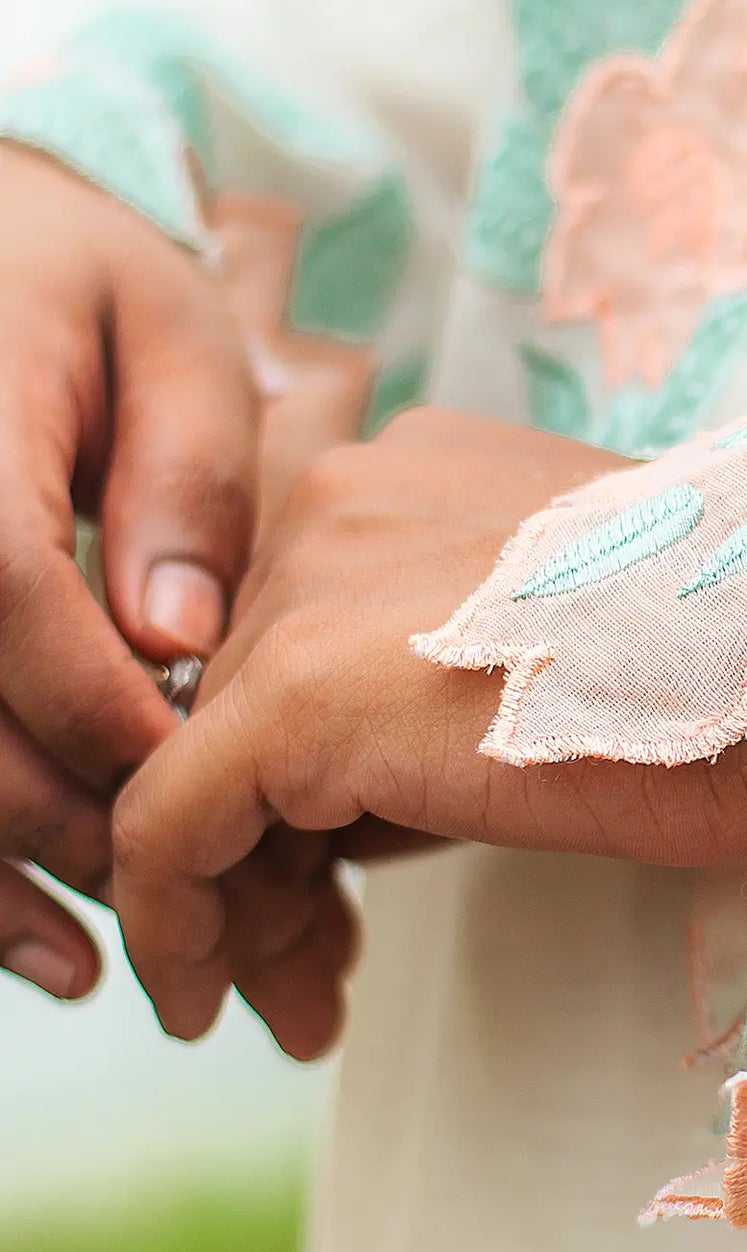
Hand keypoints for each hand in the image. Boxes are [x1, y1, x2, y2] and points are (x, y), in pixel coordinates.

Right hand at [0, 141, 259, 1001]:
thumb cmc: (68, 280)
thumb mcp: (161, 327)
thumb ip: (184, 467)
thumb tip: (180, 630)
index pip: (6, 596)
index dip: (109, 710)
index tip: (220, 784)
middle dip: (72, 829)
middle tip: (203, 916)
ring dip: (1, 882)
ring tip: (102, 971)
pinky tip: (37, 946)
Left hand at [110, 407, 746, 1056]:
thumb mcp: (578, 658)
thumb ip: (450, 692)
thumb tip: (355, 815)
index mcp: (412, 473)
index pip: (294, 634)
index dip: (294, 778)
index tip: (331, 888)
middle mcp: (339, 493)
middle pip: (236, 704)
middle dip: (267, 857)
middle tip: (308, 979)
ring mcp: (310, 582)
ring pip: (198, 769)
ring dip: (241, 908)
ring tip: (293, 1014)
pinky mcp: (296, 690)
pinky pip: (172, 824)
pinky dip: (173, 924)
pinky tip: (199, 1006)